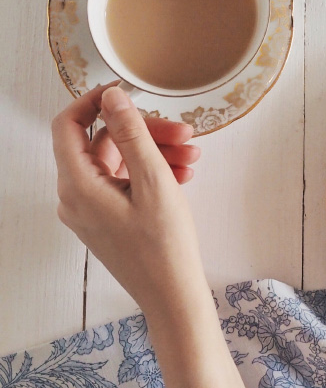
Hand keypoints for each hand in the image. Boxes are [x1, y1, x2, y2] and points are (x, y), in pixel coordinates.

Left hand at [52, 84, 208, 314]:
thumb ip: (132, 134)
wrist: (173, 296)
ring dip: (155, 153)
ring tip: (193, 157)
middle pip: (103, 144)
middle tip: (184, 132)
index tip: (126, 91)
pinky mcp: (106, 220)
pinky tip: (182, 175)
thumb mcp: (152, 181)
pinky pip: (124, 183)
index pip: (69, 125)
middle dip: (145, 132)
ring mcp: (90, 210)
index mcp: (78, 185)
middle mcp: (75, 196)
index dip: (94, 102)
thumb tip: (112, 97)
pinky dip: (151, 174)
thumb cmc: (164, 245)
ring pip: (118, 163)